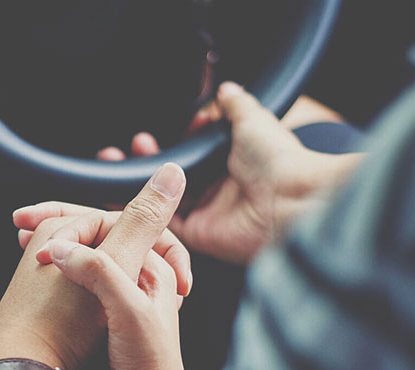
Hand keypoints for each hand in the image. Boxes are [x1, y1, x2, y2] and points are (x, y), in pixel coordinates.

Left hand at [0, 163, 187, 369]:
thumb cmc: (65, 323)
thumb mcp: (115, 262)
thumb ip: (144, 218)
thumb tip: (173, 169)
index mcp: (60, 227)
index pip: (128, 221)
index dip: (162, 250)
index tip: (181, 284)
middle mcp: (50, 249)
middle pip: (117, 246)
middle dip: (147, 267)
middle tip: (172, 298)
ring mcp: (50, 280)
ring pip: (107, 273)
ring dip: (132, 286)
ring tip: (154, 311)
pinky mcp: (52, 310)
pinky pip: (94, 297)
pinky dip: (114, 304)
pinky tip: (124, 323)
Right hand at [37, 228, 191, 369]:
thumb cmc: (147, 368)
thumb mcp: (129, 310)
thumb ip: (101, 271)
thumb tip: (59, 242)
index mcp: (153, 270)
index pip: (115, 222)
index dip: (74, 215)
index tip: (32, 217)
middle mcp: (136, 282)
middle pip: (96, 239)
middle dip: (61, 228)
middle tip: (21, 225)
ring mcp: (115, 304)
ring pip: (81, 262)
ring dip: (54, 250)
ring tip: (24, 245)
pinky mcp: (98, 327)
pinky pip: (72, 289)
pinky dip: (53, 278)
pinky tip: (34, 280)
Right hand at [99, 83, 364, 263]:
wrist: (291, 202)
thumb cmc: (280, 162)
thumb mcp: (255, 119)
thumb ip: (236, 105)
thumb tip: (226, 90)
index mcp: (234, 162)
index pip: (196, 152)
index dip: (176, 141)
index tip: (161, 130)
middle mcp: (221, 189)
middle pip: (176, 176)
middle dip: (152, 159)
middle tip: (137, 145)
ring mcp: (210, 212)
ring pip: (166, 198)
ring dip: (143, 181)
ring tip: (124, 159)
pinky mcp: (200, 234)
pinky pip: (166, 223)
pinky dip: (146, 210)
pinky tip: (127, 191)